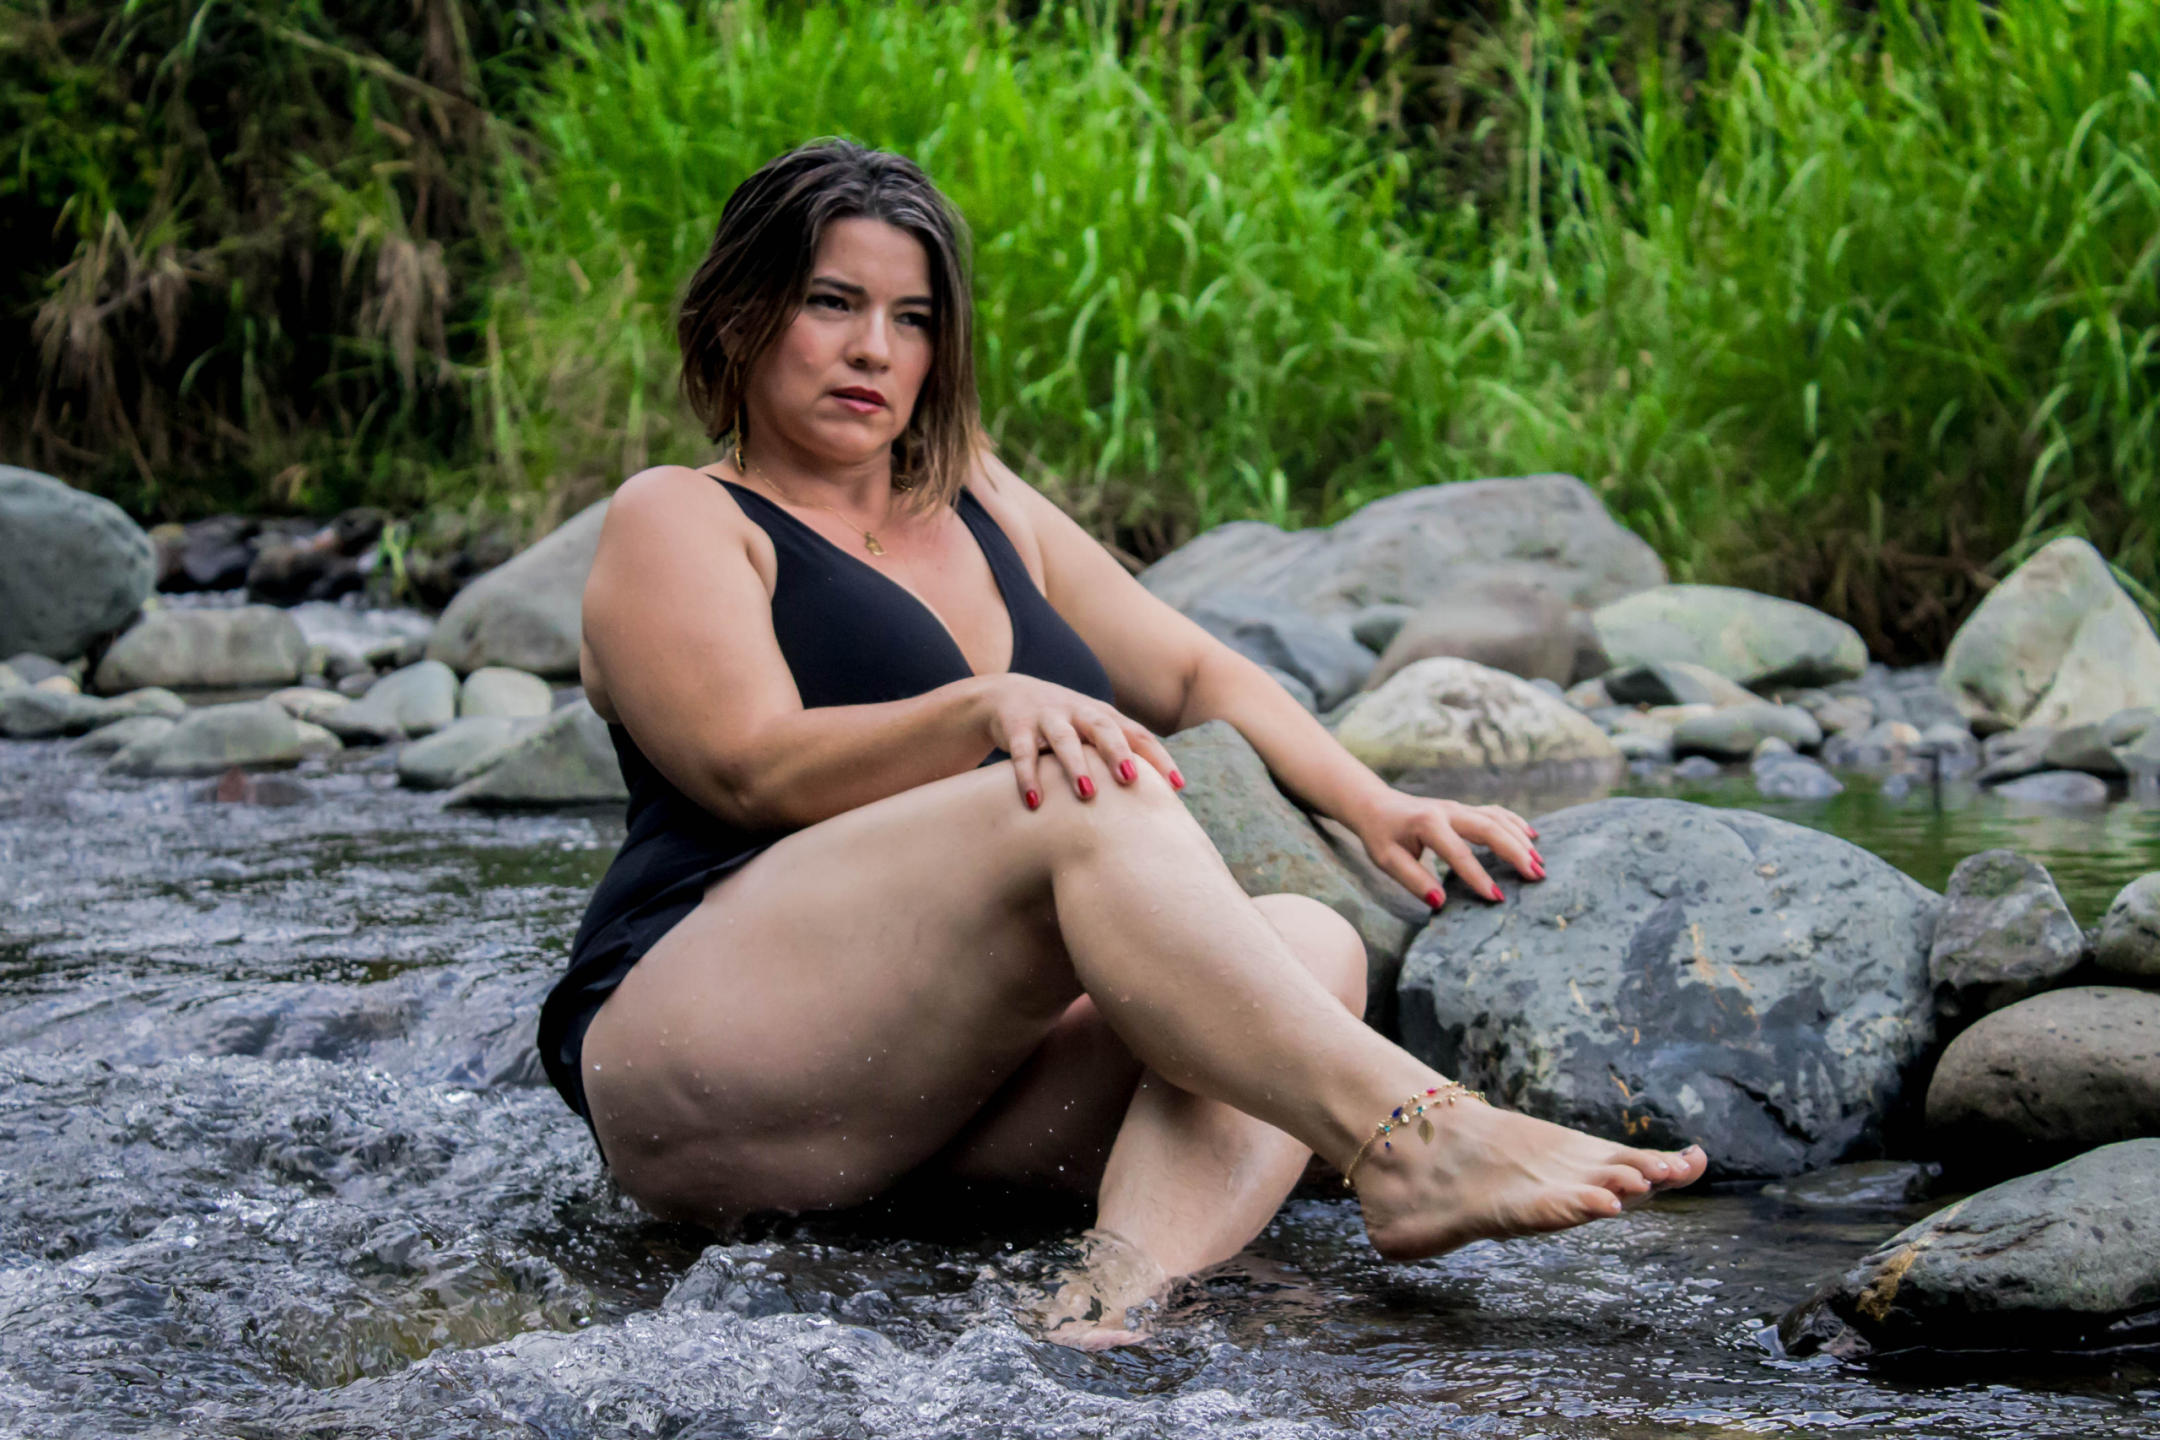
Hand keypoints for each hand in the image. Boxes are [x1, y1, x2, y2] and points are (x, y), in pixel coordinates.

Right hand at [973, 674, 1183, 807]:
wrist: (1006, 694)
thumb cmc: (1063, 725)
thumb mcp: (1090, 732)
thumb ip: (1118, 755)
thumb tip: (1156, 798)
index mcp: (1104, 716)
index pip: (1138, 735)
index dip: (1159, 759)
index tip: (1178, 786)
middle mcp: (1078, 712)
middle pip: (1103, 728)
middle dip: (1117, 753)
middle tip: (1130, 779)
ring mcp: (1047, 717)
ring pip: (1063, 739)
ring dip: (1075, 765)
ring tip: (1086, 793)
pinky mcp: (1016, 726)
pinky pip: (1022, 752)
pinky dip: (1027, 775)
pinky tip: (1034, 801)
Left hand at [1348, 789, 1543, 907]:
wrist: (1376, 805)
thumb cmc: (1381, 836)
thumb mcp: (1387, 860)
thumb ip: (1412, 880)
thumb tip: (1440, 902)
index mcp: (1427, 824)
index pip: (1459, 853)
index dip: (1478, 877)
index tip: (1496, 898)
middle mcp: (1448, 811)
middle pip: (1489, 829)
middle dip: (1515, 852)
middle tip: (1536, 876)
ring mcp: (1459, 808)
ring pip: (1497, 819)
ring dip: (1520, 839)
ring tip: (1539, 864)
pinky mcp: (1465, 809)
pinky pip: (1495, 813)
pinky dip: (1515, 823)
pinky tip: (1532, 836)